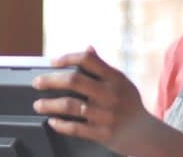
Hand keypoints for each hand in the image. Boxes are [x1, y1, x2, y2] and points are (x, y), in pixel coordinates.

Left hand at [32, 46, 150, 154]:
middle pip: (74, 81)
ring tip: (38, 105)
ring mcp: (105, 114)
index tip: (53, 62)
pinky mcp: (101, 133)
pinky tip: (52, 121)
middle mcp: (110, 94)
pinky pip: (75, 128)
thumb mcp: (121, 81)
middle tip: (37, 83)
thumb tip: (88, 48)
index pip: (87, 60)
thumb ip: (103, 67)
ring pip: (70, 106)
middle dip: (50, 80)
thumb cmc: (130, 105)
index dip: (67, 58)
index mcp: (114, 78)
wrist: (145, 134)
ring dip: (49, 105)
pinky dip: (60, 125)